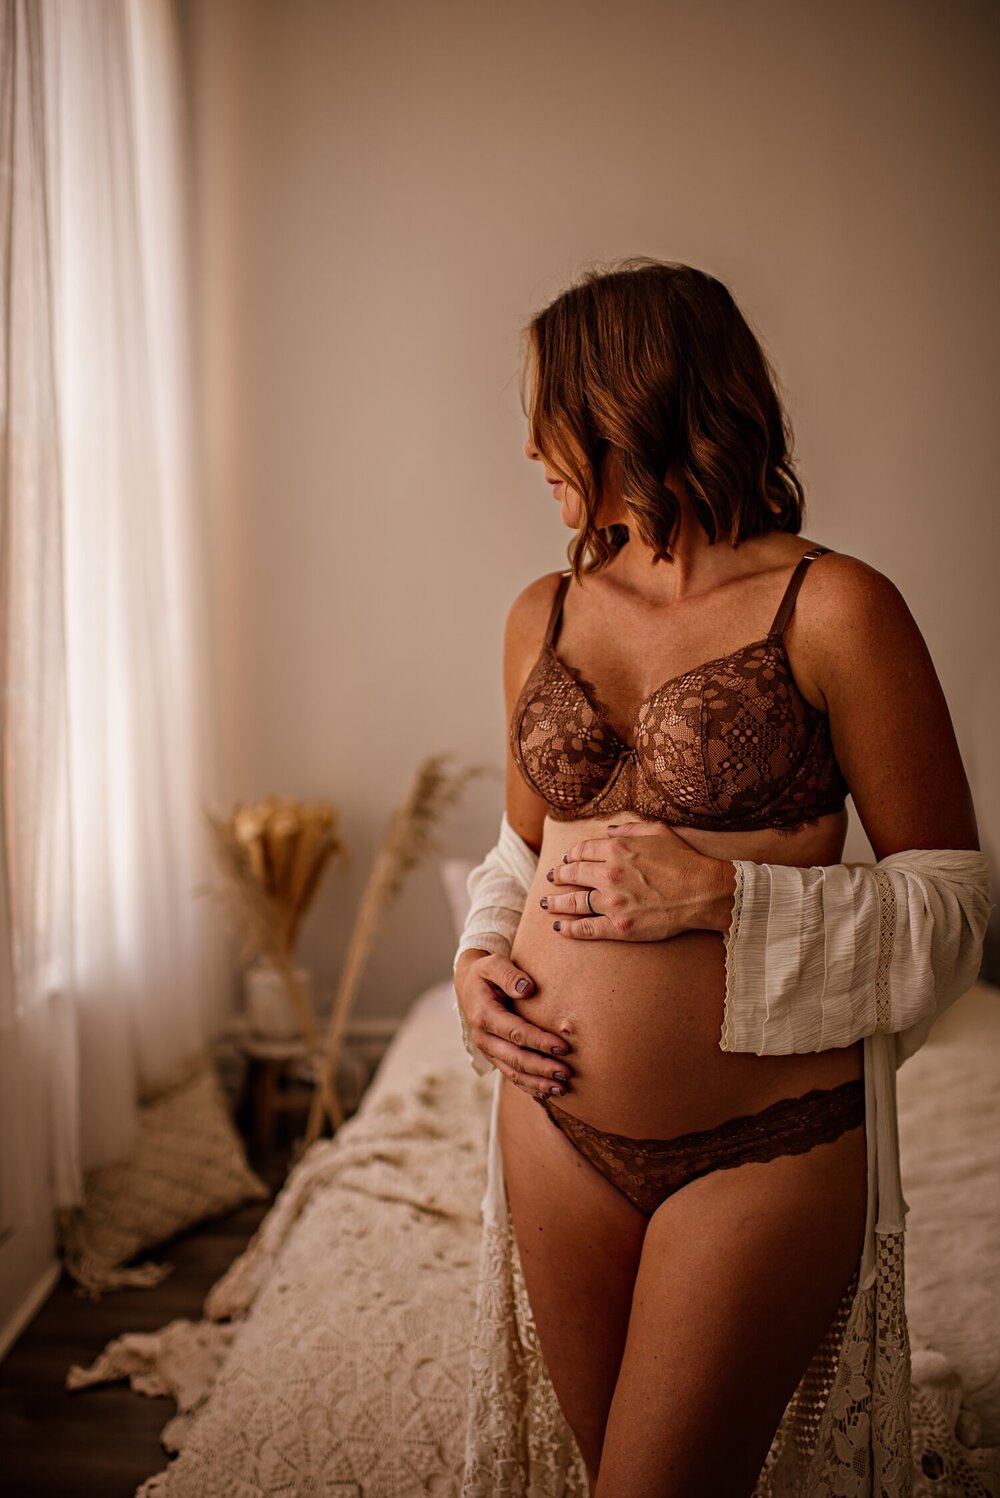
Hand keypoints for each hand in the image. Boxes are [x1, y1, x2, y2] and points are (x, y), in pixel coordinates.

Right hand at [453, 950, 575, 1098]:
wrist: (468, 985)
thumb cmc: (486, 973)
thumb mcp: (494, 964)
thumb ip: (509, 974)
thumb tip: (528, 988)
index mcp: (484, 1015)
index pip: (515, 1032)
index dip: (539, 1041)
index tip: (563, 1047)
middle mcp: (483, 1037)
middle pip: (515, 1058)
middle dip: (542, 1068)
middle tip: (567, 1073)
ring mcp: (488, 1050)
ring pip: (513, 1072)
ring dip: (538, 1083)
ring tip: (562, 1089)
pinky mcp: (494, 1056)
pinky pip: (511, 1075)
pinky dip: (529, 1086)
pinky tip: (547, 1093)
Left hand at [542, 821, 735, 940]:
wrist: (703, 891)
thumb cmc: (684, 859)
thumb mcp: (657, 831)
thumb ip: (629, 827)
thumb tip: (608, 828)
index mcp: (617, 848)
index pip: (582, 851)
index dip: (570, 855)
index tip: (566, 859)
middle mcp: (609, 873)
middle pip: (573, 874)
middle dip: (558, 875)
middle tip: (550, 878)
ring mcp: (613, 901)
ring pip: (574, 902)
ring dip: (556, 902)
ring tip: (545, 902)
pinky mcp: (619, 926)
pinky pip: (586, 928)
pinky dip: (569, 928)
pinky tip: (558, 927)